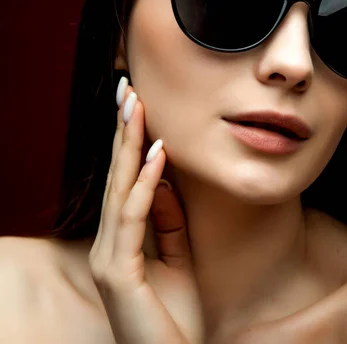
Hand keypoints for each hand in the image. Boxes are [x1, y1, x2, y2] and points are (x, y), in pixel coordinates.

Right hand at [88, 81, 203, 343]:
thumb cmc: (177, 316)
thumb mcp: (178, 257)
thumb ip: (169, 219)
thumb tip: (165, 176)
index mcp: (122, 240)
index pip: (124, 180)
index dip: (129, 142)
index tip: (135, 105)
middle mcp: (108, 243)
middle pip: (116, 175)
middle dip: (122, 131)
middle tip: (127, 89)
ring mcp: (109, 257)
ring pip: (120, 187)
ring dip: (130, 144)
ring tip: (136, 106)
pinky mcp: (118, 271)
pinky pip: (134, 216)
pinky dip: (148, 182)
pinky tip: (158, 153)